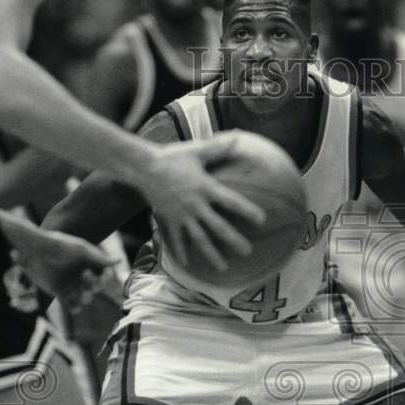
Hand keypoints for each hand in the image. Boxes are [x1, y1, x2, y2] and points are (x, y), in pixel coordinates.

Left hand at [8, 227, 117, 307]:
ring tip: (83, 296)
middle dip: (95, 287)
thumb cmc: (59, 245)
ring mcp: (69, 283)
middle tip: (88, 281)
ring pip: (83, 298)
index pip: (103, 275)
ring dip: (86, 299)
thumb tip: (119, 260)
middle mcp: (79, 274)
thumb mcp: (82, 250)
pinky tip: (75, 308)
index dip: (106, 279)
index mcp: (87, 264)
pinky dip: (74, 308)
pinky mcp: (57, 291)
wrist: (35, 249)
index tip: (104, 277)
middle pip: (95, 287)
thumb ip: (100, 258)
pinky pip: (69, 304)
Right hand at [132, 132, 264, 271]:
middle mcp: (195, 205)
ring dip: (212, 254)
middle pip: (217, 226)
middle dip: (233, 240)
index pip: (230, 201)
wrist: (143, 167)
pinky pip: (176, 239)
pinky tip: (188, 265)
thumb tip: (238, 137)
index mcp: (205, 188)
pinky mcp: (168, 219)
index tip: (262, 220)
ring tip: (223, 268)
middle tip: (247, 252)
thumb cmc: (172, 157)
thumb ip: (219, 148)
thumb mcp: (197, 151)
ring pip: (199, 239)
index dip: (246, 210)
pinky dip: (181, 252)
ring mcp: (181, 215)